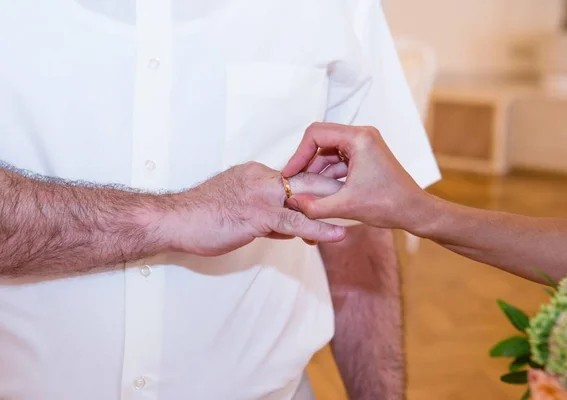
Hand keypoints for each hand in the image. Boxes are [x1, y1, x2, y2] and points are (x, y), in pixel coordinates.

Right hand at [162, 161, 345, 256]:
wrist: (175, 219)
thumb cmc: (201, 216)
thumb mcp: (237, 207)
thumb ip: (265, 212)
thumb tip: (286, 226)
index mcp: (257, 173)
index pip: (295, 176)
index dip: (317, 185)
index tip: (336, 191)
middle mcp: (263, 178)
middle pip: (307, 178)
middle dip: (334, 187)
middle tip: (357, 195)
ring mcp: (262, 195)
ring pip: (307, 196)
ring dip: (334, 205)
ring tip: (359, 212)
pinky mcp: (259, 214)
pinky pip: (296, 221)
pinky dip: (320, 228)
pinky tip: (339, 234)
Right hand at [281, 122, 433, 229]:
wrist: (414, 211)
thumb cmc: (389, 205)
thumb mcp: (345, 207)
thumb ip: (314, 206)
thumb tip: (292, 203)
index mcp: (359, 138)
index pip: (315, 134)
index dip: (298, 154)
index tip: (290, 173)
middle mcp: (362, 135)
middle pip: (321, 138)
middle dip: (306, 160)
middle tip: (295, 180)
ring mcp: (365, 143)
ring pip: (328, 148)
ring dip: (316, 167)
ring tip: (306, 188)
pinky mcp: (366, 154)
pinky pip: (339, 156)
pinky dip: (328, 171)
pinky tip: (321, 189)